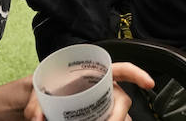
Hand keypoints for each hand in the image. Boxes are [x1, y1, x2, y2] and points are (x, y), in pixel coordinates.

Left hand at [22, 62, 152, 120]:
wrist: (42, 107)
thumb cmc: (46, 91)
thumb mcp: (39, 93)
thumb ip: (36, 105)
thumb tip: (38, 119)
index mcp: (96, 75)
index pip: (123, 70)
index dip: (138, 75)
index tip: (149, 84)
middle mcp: (105, 91)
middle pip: (123, 102)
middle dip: (118, 117)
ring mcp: (104, 108)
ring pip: (121, 118)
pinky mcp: (101, 119)